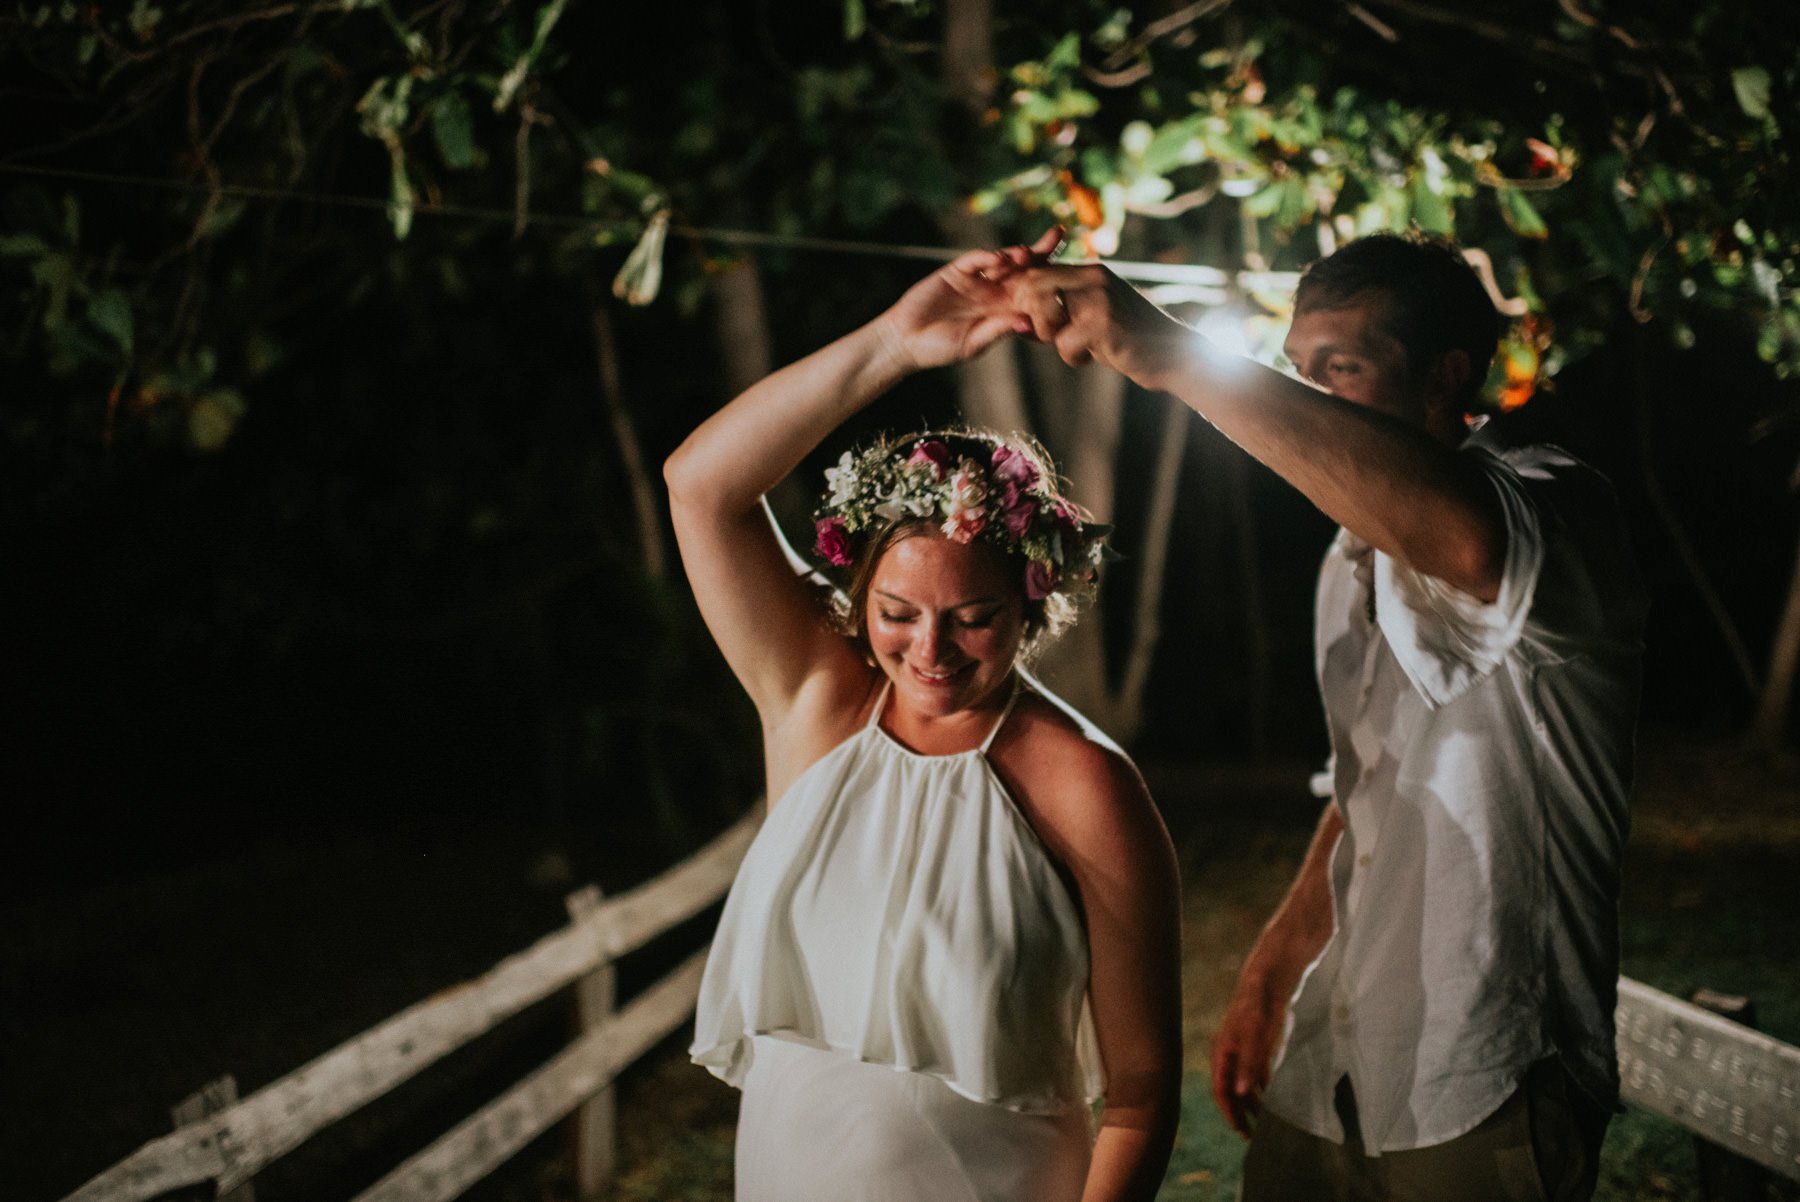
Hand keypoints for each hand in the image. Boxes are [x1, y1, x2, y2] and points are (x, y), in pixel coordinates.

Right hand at [875, 227, 1062, 372]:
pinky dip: (987, 257)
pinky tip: (998, 260)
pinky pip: (975, 260)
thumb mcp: (973, 343)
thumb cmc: (941, 349)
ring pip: (1002, 260)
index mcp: (1005, 309)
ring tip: (1026, 255)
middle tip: (1059, 235)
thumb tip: (1028, 323)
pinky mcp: (956, 271)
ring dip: (1016, 254)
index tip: (1072, 270)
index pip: (1034, 290)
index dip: (1051, 279)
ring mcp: (977, 278)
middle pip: (1024, 267)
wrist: (906, 341)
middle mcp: (995, 290)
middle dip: (1041, 250)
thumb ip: (998, 330)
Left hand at [1004, 261, 1197, 389]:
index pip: (1038, 270)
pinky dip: (1075, 357)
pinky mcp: (1103, 324)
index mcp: (1091, 271)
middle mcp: (1094, 277)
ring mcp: (1099, 298)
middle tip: (1051, 335)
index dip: (1021, 293)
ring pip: (1045, 318)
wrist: (1173, 354)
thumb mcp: (1093, 318)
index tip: (1023, 317)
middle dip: (1033, 316)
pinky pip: (1064, 344)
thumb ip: (1061, 314)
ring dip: (1054, 339)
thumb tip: (1019, 322)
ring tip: (1081, 346)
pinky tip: (1096, 357)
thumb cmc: (1128, 340)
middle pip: (1033, 286)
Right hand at [1210, 970, 1287, 1137]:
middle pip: (1229, 1089)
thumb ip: (1248, 1064)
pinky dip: (1259, 1086)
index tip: (1242, 1132)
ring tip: (1263, 1119)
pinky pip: (1252, 1072)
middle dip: (1238, 1112)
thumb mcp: (1255, 1036)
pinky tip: (1269, 1094)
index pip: (1221, 1090)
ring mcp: (1240, 1048)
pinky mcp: (1254, 1043)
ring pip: (1241, 1081)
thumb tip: (1240, 1093)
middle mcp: (1228, 1053)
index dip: (1230, 1112)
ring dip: (1250, 1101)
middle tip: (1252, 1135)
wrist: (1268, 979)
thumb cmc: (1259, 1006)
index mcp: (1222, 1052)